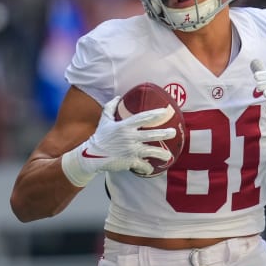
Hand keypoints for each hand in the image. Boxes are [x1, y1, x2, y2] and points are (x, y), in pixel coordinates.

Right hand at [62, 96, 176, 185]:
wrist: (91, 155)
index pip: (143, 117)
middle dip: (165, 133)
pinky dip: (147, 168)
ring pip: (151, 151)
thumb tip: (117, 97)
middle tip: (173, 132)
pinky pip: (143, 165)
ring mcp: (131, 150)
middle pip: (152, 135)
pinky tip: (151, 169)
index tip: (166, 111)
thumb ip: (111, 107)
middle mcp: (130, 137)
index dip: (155, 114)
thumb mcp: (104, 120)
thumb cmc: (99, 137)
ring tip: (169, 156)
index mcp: (124, 126)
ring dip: (162, 154)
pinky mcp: (130, 161)